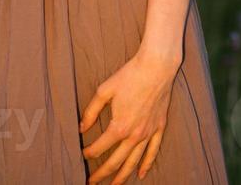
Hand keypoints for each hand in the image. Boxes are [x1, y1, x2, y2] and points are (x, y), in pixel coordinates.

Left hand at [79, 48, 180, 182]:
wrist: (156, 67)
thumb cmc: (129, 76)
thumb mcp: (104, 91)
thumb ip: (91, 111)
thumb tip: (82, 128)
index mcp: (119, 126)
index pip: (99, 147)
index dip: (88, 153)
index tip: (82, 154)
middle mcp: (134, 135)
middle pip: (115, 161)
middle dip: (102, 174)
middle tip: (91, 183)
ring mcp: (148, 133)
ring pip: (134, 162)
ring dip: (122, 176)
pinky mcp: (159, 128)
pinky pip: (153, 152)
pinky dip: (146, 165)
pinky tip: (141, 174)